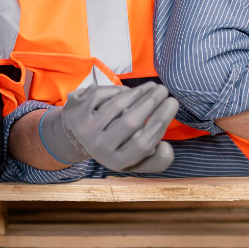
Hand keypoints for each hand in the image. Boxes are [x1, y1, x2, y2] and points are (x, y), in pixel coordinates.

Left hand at [38, 82, 178, 172]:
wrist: (75, 138)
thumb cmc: (114, 146)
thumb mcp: (134, 160)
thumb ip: (156, 160)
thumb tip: (166, 147)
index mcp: (116, 161)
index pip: (144, 143)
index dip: (161, 120)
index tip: (173, 103)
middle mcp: (99, 148)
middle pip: (131, 122)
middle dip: (152, 102)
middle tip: (164, 90)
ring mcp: (85, 130)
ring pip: (118, 105)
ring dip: (138, 92)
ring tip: (151, 86)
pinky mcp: (76, 112)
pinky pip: (103, 95)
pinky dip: (117, 90)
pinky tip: (127, 90)